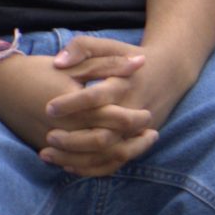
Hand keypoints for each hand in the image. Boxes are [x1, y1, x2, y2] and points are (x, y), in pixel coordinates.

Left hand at [39, 36, 178, 178]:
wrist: (167, 74)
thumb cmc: (129, 57)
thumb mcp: (108, 45)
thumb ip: (82, 47)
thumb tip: (58, 62)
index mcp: (124, 85)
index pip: (97, 97)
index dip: (72, 104)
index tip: (48, 107)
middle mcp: (132, 111)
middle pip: (103, 135)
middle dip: (72, 140)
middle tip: (48, 136)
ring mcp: (136, 131)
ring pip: (107, 153)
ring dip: (75, 158)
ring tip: (46, 153)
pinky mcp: (136, 142)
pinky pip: (114, 163)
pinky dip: (91, 169)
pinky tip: (66, 165)